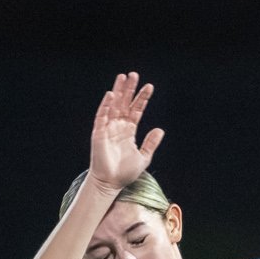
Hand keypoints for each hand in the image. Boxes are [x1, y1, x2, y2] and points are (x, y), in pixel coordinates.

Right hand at [86, 71, 164, 191]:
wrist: (110, 183)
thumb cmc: (125, 173)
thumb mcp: (143, 157)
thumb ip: (151, 143)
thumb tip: (160, 129)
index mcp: (129, 131)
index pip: (136, 110)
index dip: (142, 98)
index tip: (150, 86)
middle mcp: (118, 126)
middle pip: (124, 103)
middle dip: (129, 89)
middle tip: (134, 74)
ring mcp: (108, 128)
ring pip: (113, 105)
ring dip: (118, 91)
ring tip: (122, 77)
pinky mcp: (99, 133)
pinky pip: (102, 116)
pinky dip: (106, 105)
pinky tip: (111, 95)